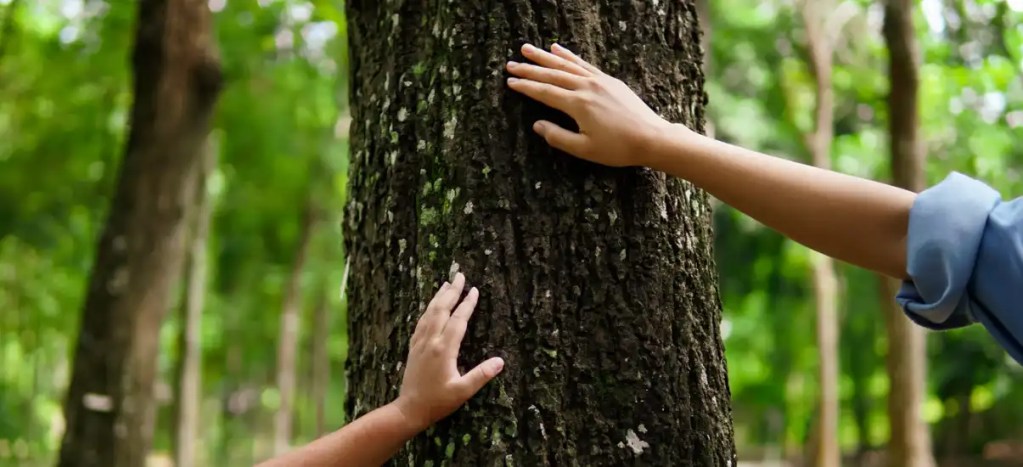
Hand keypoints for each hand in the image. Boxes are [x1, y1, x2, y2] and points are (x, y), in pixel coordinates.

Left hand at [393, 273, 504, 431]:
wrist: (409, 409)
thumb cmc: (438, 402)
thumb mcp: (462, 391)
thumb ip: (481, 375)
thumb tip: (500, 361)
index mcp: (444, 349)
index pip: (458, 320)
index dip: (467, 304)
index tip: (475, 290)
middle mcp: (430, 341)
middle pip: (441, 309)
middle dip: (452, 291)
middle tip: (459, 275)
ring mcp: (420, 343)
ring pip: (429, 313)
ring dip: (438, 297)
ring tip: (446, 283)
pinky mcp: (413, 348)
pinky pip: (421, 322)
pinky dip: (428, 310)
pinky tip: (430, 307)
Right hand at [506, 43, 682, 166]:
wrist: (651, 138)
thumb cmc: (618, 148)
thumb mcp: (584, 149)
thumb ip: (558, 136)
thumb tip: (537, 125)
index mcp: (578, 105)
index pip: (545, 92)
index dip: (526, 87)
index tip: (510, 81)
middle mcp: (587, 87)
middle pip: (552, 75)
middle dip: (530, 69)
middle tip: (510, 64)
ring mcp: (599, 81)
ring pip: (566, 65)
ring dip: (545, 57)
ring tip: (528, 49)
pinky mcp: (609, 80)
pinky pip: (584, 64)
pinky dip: (569, 56)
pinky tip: (558, 49)